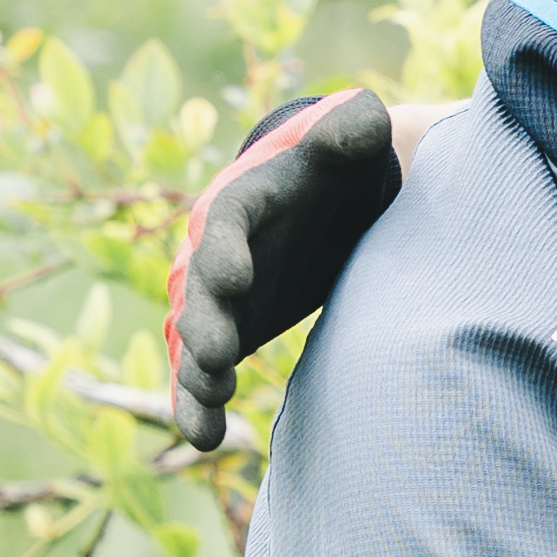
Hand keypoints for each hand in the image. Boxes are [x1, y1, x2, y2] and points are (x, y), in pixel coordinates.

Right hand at [163, 89, 410, 449]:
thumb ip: (351, 129)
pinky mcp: (229, 332)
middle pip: (201, 290)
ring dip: (198, 371)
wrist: (327, 201)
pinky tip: (204, 438)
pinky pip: (203, 373)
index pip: (226, 224)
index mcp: (241, 203)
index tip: (237, 279)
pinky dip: (199, 403)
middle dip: (206, 322)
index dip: (227, 250)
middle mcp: (217, 254)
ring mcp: (219, 300)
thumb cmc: (338, 166)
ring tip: (210, 401)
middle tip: (218, 355)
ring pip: (195, 339)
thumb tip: (361, 118)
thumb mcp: (349, 139)